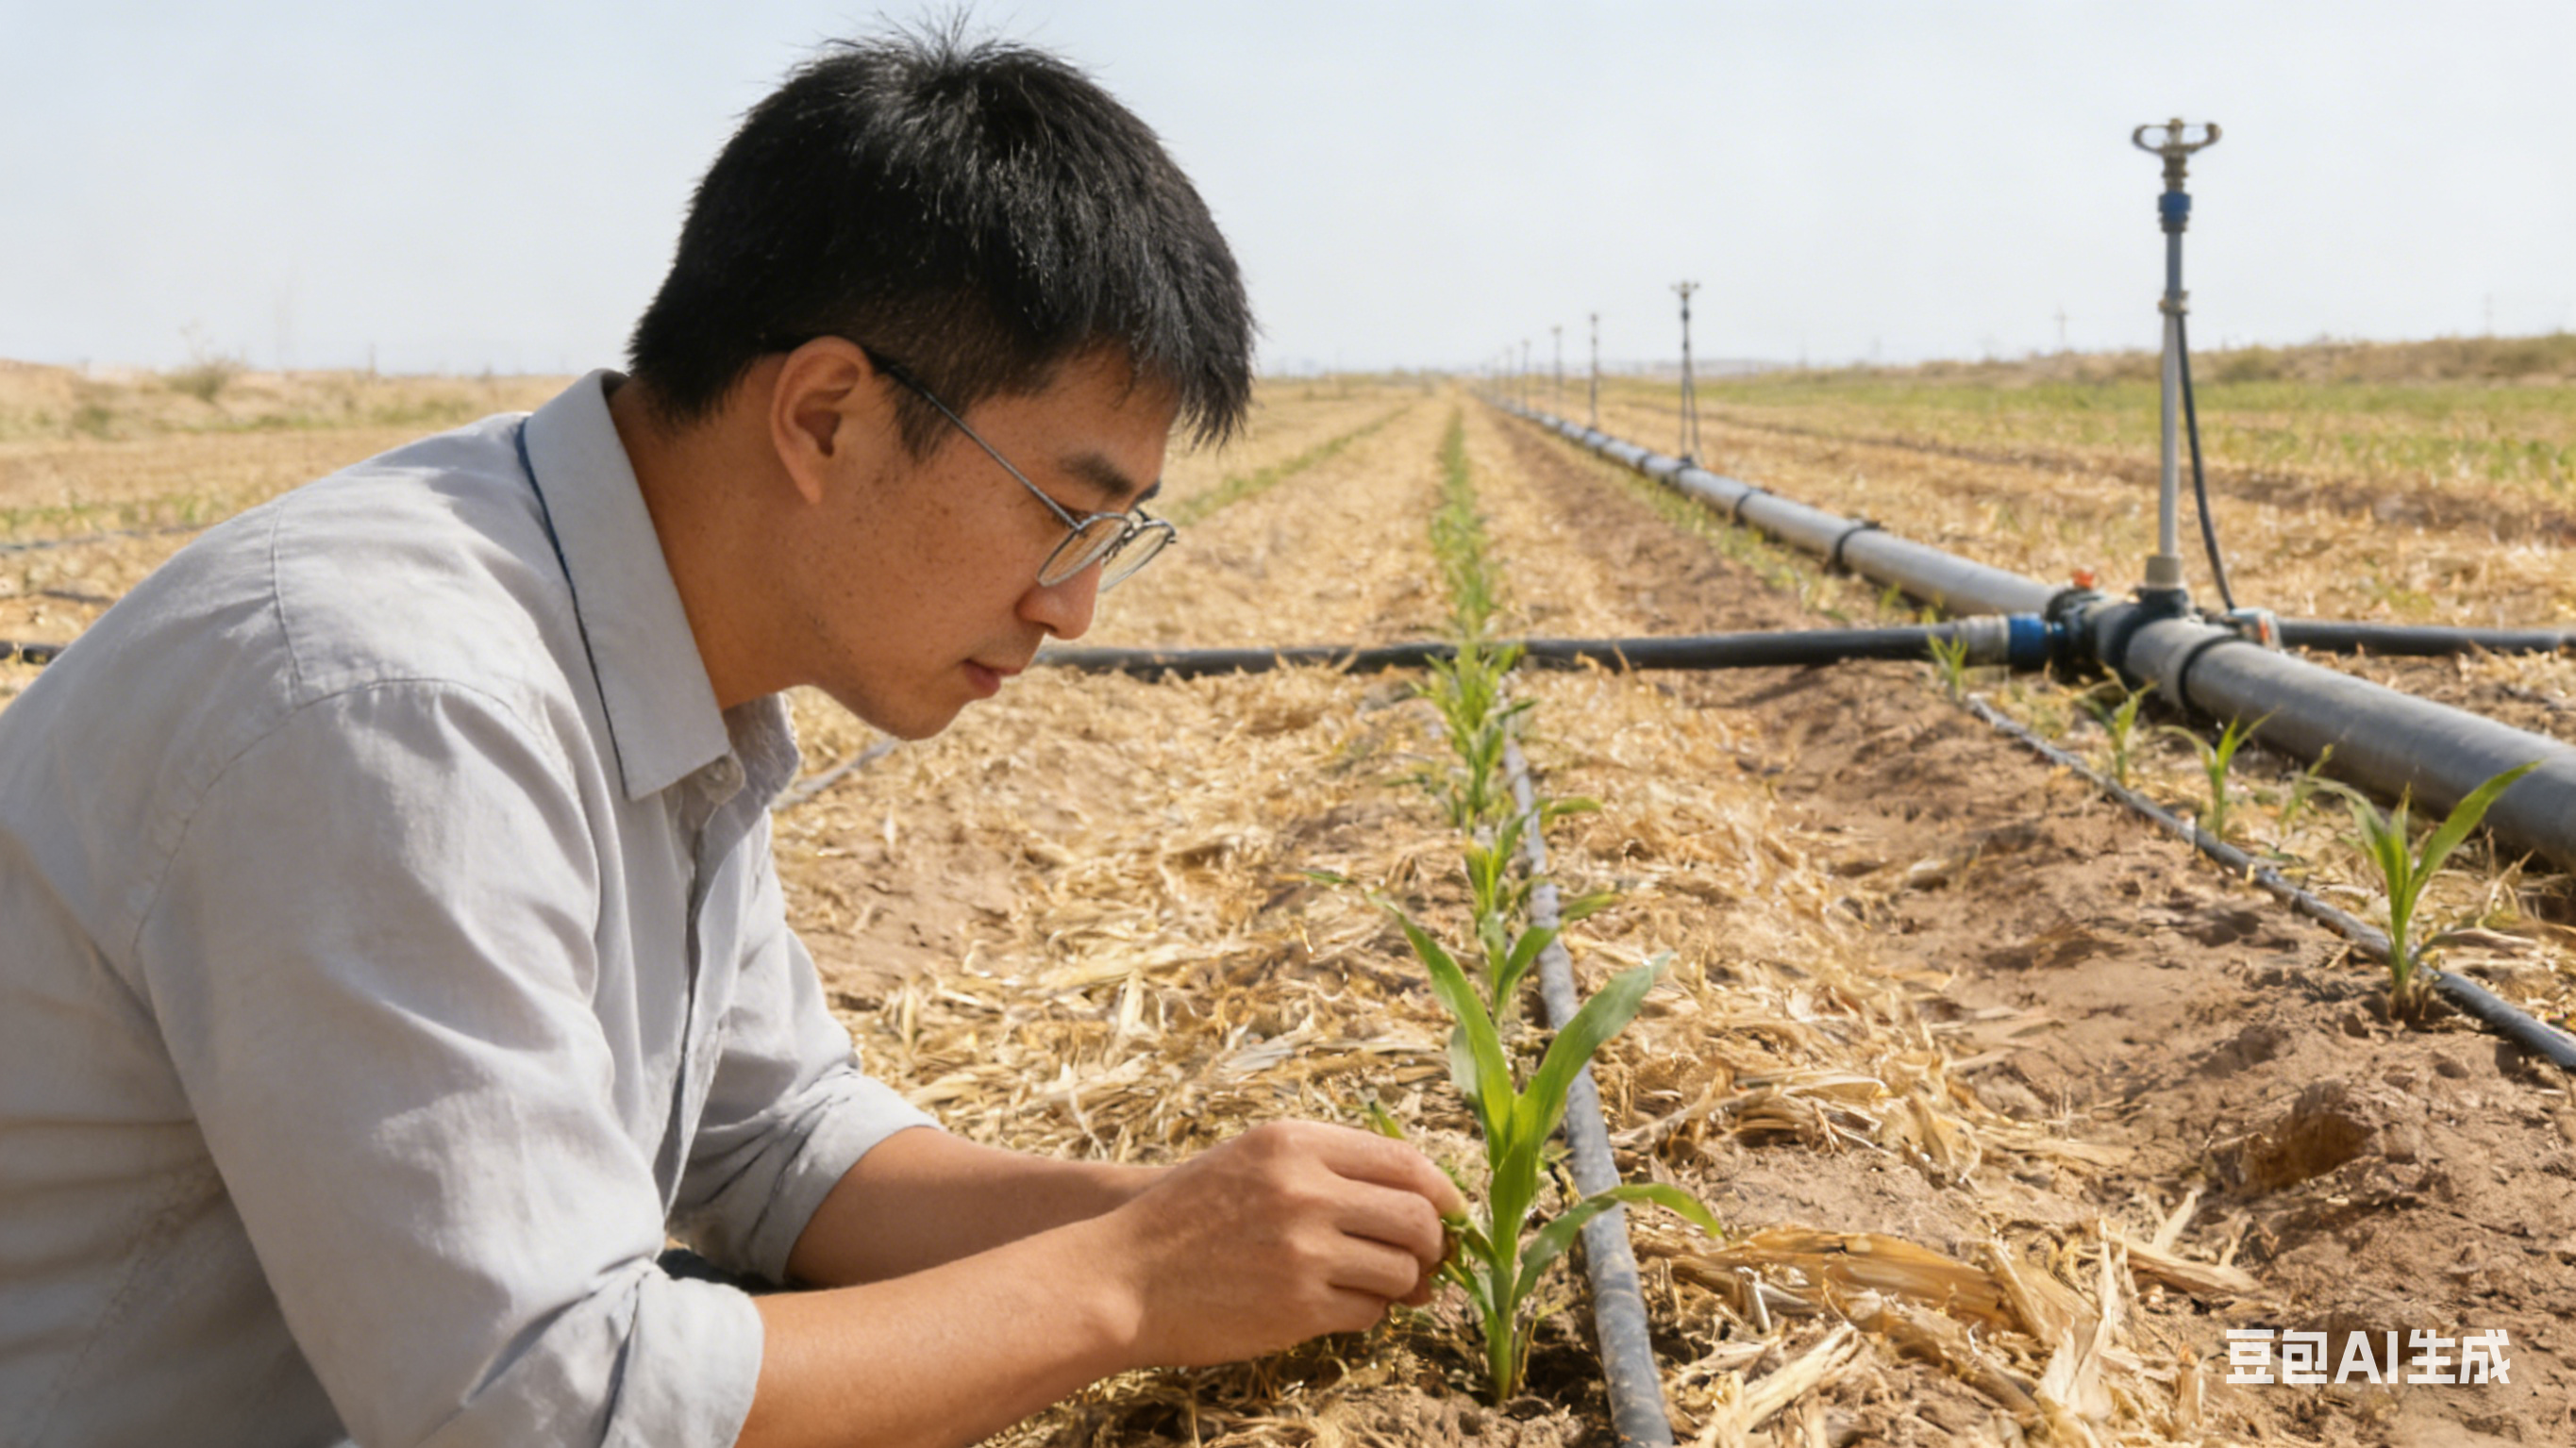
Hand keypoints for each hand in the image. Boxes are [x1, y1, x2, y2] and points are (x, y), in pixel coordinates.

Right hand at [1096, 1120, 1466, 1366]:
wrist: (1122, 1276)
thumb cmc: (1188, 1219)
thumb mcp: (1252, 1162)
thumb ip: (1327, 1169)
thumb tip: (1418, 1201)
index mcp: (1295, 1143)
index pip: (1404, 1161)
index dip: (1442, 1191)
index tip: (1452, 1213)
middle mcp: (1306, 1189)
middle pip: (1417, 1216)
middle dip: (1435, 1244)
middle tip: (1429, 1260)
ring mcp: (1304, 1249)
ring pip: (1402, 1269)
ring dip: (1403, 1284)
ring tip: (1383, 1286)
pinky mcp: (1299, 1305)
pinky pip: (1369, 1311)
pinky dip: (1366, 1313)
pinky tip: (1339, 1306)